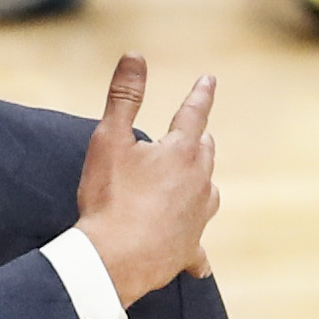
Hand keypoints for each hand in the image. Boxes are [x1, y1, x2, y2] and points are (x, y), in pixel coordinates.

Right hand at [74, 53, 220, 306]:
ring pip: (209, 191)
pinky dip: (196, 247)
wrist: (114, 260)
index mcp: (181, 152)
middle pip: (205, 152)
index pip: (194, 113)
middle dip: (199, 139)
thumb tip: (135, 56)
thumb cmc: (110, 198)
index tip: (209, 80)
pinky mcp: (190, 249)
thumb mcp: (109, 139)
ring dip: (201, 181)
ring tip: (196, 179)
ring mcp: (198, 217)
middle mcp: (199, 182)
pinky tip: (198, 262)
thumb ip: (124, 96)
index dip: (200, 94)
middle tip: (197, 131)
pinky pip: (198, 248)